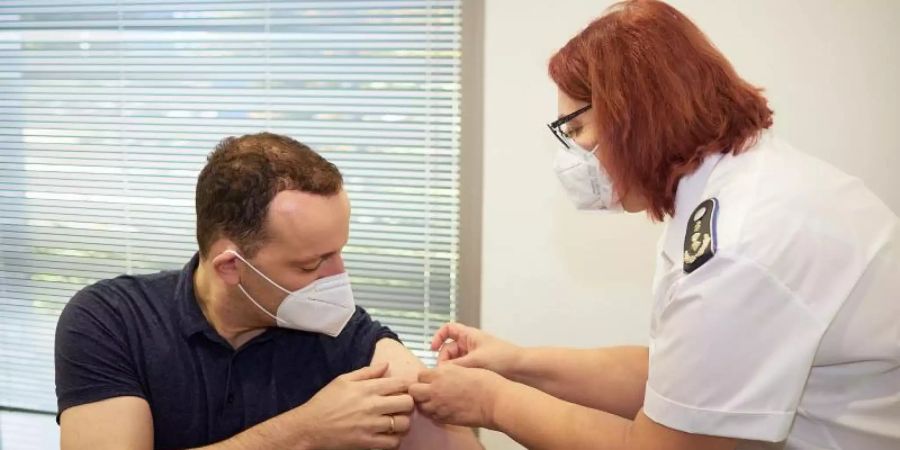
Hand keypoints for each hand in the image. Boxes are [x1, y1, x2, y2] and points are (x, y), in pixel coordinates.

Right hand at [289, 363, 413, 449]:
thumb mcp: (343, 380)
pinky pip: (393, 442)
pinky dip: (394, 440)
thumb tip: (386, 365)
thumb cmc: (325, 401)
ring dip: (402, 422)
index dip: (405, 385)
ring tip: (395, 421)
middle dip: (407, 403)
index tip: (402, 389)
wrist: (309, 426)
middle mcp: (372, 406)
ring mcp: (371, 425)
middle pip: (407, 403)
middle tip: (401, 406)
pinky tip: (388, 435)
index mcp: (367, 388)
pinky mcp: (367, 442)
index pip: (400, 383)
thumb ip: (367, 372)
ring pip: (403, 424)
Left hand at [409, 364, 506, 428]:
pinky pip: (431, 416)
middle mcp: (435, 389)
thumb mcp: (464, 368)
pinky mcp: (445, 419)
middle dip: (418, 390)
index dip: (425, 377)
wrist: (495, 401)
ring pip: (420, 406)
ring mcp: (439, 406)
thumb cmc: (486, 383)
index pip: (420, 375)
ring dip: (425, 403)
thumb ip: (448, 371)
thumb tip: (441, 373)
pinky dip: (434, 413)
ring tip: (436, 401)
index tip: (431, 379)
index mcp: (440, 374)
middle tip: (428, 391)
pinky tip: (443, 409)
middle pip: (413, 391)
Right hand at [431, 323, 522, 375]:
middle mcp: (470, 344)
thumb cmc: (503, 358)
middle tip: (444, 373)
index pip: (448, 330)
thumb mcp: (476, 360)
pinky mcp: (477, 368)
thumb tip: (439, 372)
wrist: (522, 369)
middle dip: (444, 360)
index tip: (432, 349)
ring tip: (452, 379)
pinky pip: (462, 370)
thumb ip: (456, 365)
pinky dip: (458, 375)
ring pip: (454, 362)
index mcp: (470, 335)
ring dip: (451, 369)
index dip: (438, 337)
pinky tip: (458, 383)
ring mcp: (473, 356)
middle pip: (448, 349)